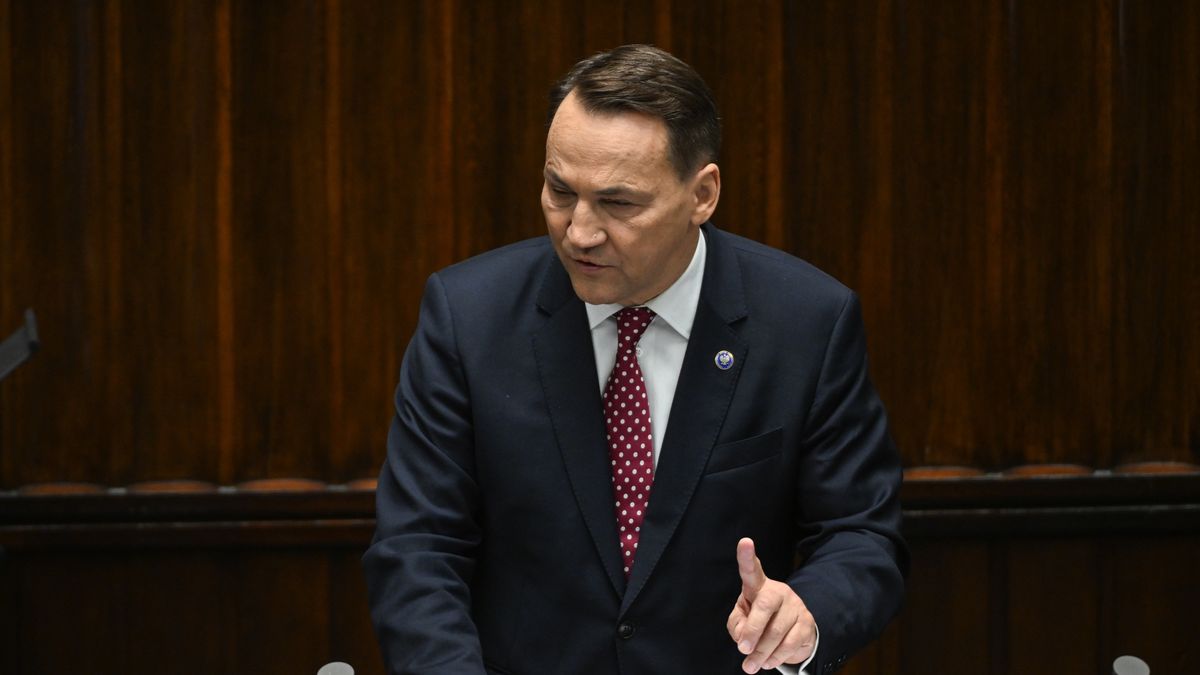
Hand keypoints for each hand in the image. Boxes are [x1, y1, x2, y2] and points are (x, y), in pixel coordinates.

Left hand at [726, 537, 816, 672]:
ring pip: (776, 631)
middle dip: (753, 630)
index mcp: (757, 586)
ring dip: (761, 653)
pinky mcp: (807, 623)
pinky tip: (767, 663)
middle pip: (764, 606)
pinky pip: (790, 644)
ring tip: (750, 666)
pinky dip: (775, 657)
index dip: (746, 556)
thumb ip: (737, 625)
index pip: (751, 570)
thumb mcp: (742, 619)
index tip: (745, 542)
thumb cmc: (760, 620)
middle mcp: (778, 591)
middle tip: (743, 650)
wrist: (793, 630)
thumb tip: (745, 638)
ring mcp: (795, 606)